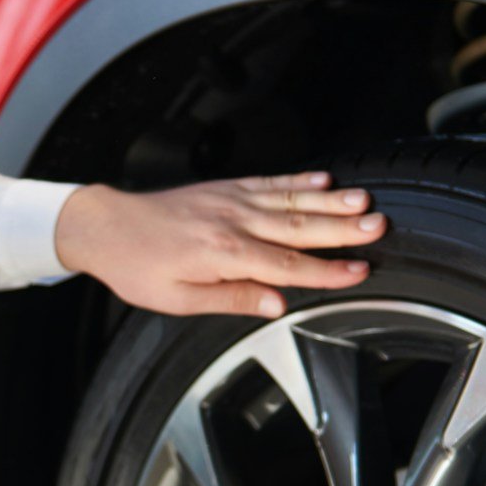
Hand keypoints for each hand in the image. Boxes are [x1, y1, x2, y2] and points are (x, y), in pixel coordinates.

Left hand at [51, 171, 384, 316]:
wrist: (106, 226)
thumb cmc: (137, 267)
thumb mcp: (179, 300)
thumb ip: (232, 299)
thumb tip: (276, 305)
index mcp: (223, 255)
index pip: (287, 266)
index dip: (327, 270)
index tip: (361, 271)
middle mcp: (232, 222)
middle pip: (298, 227)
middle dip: (343, 228)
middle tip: (380, 227)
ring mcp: (230, 200)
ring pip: (290, 200)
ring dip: (331, 200)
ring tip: (366, 200)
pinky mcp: (225, 187)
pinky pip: (269, 182)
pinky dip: (299, 180)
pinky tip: (325, 179)